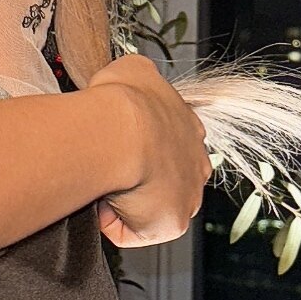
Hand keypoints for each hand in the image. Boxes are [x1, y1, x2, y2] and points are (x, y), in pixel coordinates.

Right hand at [87, 51, 211, 249]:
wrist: (122, 131)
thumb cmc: (124, 100)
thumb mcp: (133, 68)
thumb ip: (138, 76)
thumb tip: (128, 81)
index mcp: (189, 126)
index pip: (170, 142)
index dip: (143, 146)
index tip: (120, 143)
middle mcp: (197, 161)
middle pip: (168, 177)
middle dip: (141, 176)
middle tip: (112, 167)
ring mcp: (189, 193)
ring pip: (153, 204)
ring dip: (129, 198)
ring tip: (104, 183)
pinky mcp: (173, 223)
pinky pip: (136, 231)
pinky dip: (115, 220)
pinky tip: (103, 199)